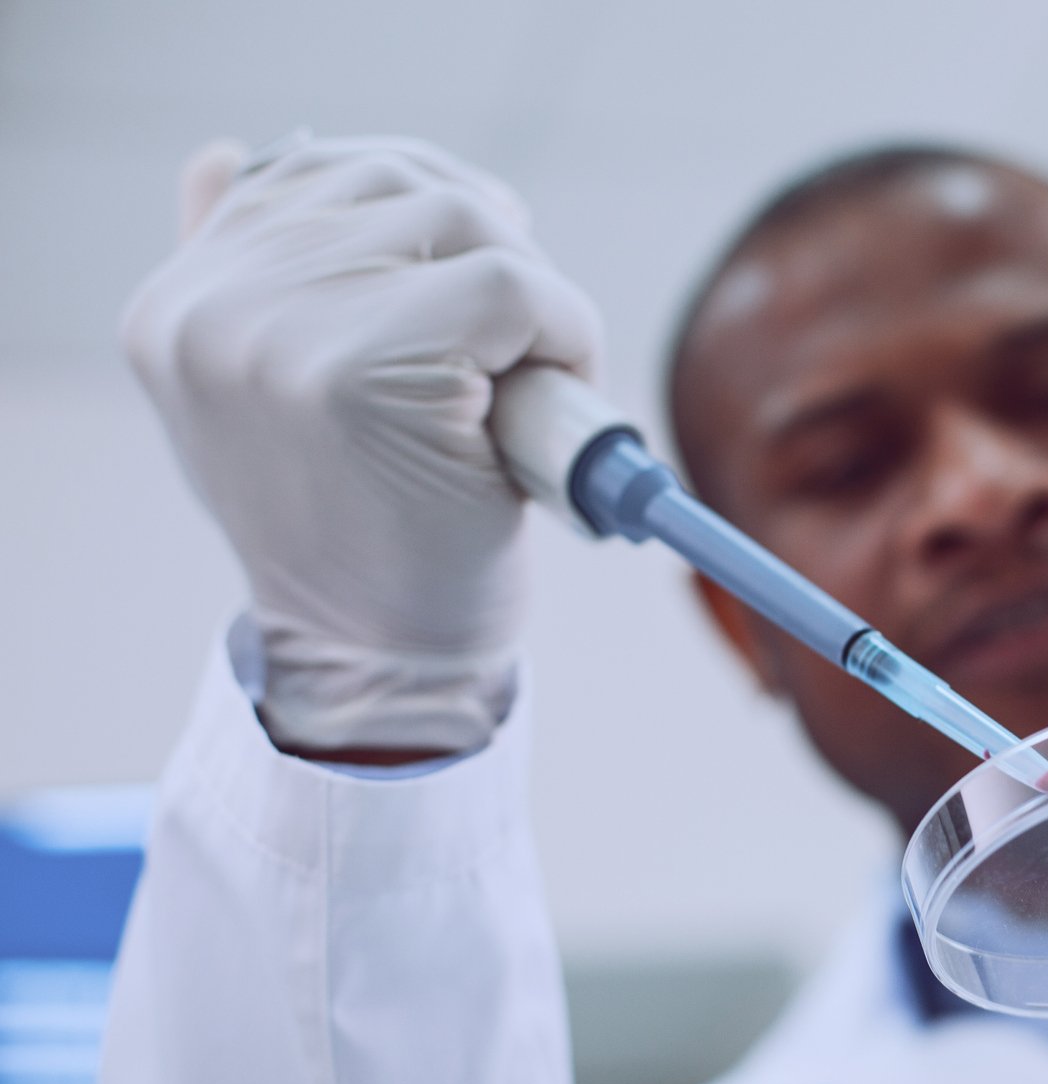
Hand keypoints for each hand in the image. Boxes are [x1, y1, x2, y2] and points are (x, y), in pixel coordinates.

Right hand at [123, 135, 601, 752]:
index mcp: (179, 303)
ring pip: (463, 220)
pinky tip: (556, 400)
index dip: (426, 210)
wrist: (389, 661)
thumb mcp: (279, 397)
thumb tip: (228, 157)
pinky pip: (512, 287)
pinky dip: (567, 334)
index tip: (475, 286)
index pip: (312, 169)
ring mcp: (274, 334)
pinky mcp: (363, 372)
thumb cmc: (365, 530)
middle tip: (521, 341)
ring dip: (534, 294)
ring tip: (533, 382)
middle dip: (488, 243)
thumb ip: (257, 284)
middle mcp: (209, 306)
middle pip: (396, 178)